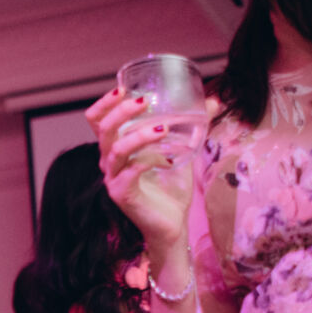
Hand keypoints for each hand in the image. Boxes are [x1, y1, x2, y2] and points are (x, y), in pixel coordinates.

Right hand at [87, 86, 192, 252]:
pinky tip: (168, 160)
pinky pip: (130, 173)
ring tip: (163, 128)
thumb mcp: (182, 151)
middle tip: (144, 100)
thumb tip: (214, 101)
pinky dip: (149, 162)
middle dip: (121, 111)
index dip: (105, 103)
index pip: (97, 121)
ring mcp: (113, 179)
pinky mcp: (122, 195)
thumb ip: (192, 127)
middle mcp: (108, 162)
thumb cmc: (170, 188)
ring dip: (139, 135)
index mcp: (116, 148)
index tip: (122, 88)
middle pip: (104, 130)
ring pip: (116, 149)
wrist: (172, 224)